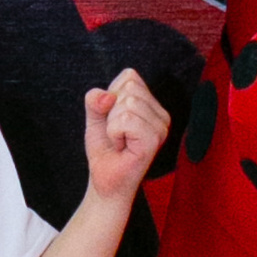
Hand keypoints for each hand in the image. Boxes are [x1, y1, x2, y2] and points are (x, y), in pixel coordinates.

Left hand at [83, 67, 169, 202]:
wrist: (105, 180)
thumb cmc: (106, 150)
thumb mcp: (95, 117)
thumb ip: (95, 100)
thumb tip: (106, 96)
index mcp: (151, 105)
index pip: (129, 77)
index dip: (112, 96)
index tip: (114, 119)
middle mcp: (161, 114)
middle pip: (129, 87)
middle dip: (111, 111)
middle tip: (117, 133)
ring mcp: (160, 128)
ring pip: (127, 103)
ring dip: (112, 124)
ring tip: (120, 141)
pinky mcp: (153, 140)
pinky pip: (126, 119)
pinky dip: (114, 133)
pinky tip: (122, 147)